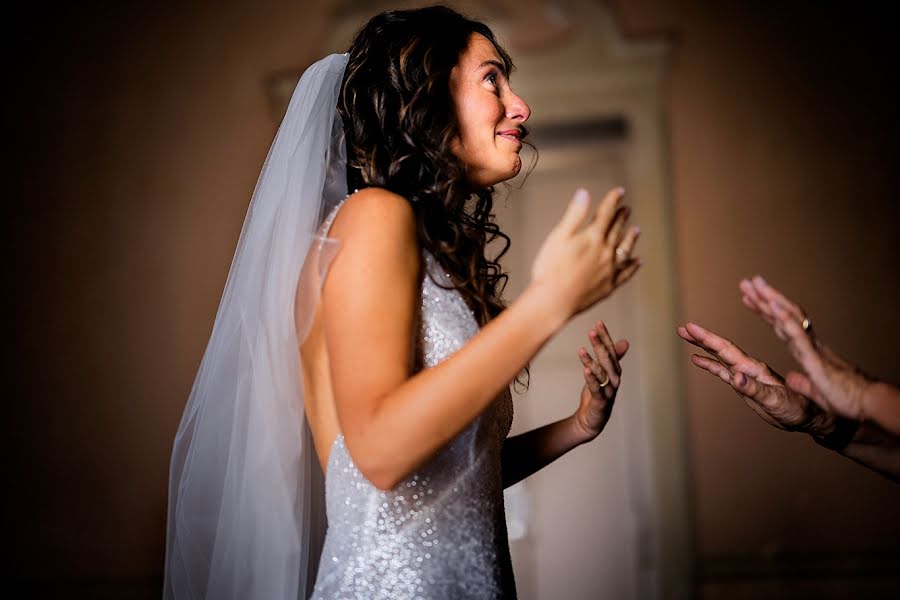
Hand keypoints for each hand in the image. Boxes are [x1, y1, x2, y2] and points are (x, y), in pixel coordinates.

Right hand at [531, 187, 640, 318]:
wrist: (554, 301)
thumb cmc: (551, 269)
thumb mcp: (558, 237)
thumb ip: (574, 215)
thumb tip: (584, 193)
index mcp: (593, 237)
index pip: (606, 213)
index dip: (613, 200)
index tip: (619, 191)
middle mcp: (606, 252)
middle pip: (617, 230)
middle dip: (622, 217)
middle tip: (627, 209)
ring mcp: (609, 270)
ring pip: (625, 250)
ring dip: (631, 239)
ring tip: (636, 230)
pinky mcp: (609, 286)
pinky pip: (626, 273)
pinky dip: (633, 266)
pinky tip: (638, 262)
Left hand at [573, 321, 628, 440]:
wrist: (592, 419)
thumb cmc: (598, 394)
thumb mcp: (604, 374)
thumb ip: (613, 358)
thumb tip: (625, 341)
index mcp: (615, 370)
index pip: (611, 350)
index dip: (605, 337)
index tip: (598, 322)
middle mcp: (614, 379)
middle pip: (607, 359)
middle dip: (599, 345)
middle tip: (592, 331)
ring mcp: (608, 391)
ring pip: (601, 373)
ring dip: (591, 361)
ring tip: (581, 350)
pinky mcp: (601, 402)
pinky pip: (596, 389)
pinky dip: (591, 380)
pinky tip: (585, 370)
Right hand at [676, 321, 835, 434]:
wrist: (809, 415)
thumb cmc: (797, 409)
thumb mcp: (775, 401)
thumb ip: (754, 389)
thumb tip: (735, 377)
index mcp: (754, 368)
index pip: (726, 349)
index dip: (707, 338)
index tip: (692, 326)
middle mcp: (748, 368)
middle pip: (720, 348)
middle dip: (701, 337)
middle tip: (682, 327)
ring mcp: (746, 375)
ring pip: (720, 356)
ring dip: (703, 346)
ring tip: (685, 336)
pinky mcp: (745, 385)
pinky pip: (723, 371)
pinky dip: (710, 364)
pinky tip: (697, 359)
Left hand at [739, 275, 871, 422]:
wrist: (868, 404)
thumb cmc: (846, 397)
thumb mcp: (816, 391)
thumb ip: (803, 382)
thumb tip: (793, 378)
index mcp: (807, 350)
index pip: (782, 326)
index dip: (766, 312)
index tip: (750, 298)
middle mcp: (809, 344)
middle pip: (784, 315)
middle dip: (765, 298)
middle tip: (747, 282)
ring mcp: (812, 348)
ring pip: (790, 318)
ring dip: (772, 300)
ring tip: (756, 284)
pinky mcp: (816, 359)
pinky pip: (799, 336)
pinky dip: (786, 320)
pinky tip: (773, 306)